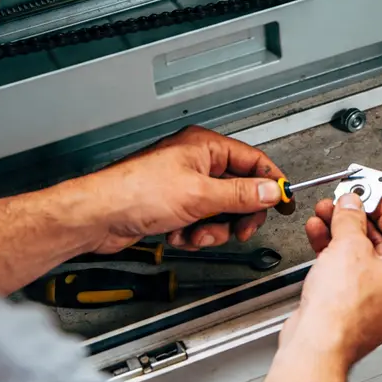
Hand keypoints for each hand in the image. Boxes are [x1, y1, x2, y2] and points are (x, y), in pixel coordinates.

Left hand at [75, 125, 287, 252]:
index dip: (271, 182)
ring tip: (195, 232)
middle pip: (238, 189)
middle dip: (236, 215)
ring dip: (211, 229)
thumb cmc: (135, 192)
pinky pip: (199, 221)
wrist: (97, 216)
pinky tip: (177, 234)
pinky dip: (193, 233)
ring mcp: (183, 184)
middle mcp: (196, 162)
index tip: (284, 201)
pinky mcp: (172, 205)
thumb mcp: (200, 196)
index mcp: (205, 147)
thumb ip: (241, 195)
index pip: (253, 161)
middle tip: (238, 229)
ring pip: (219, 211)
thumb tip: (271, 191)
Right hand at [281, 194, 381, 369]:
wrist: (316, 344)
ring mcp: (376, 305)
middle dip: (356, 220)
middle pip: (380, 244)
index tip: (370, 195)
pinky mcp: (353, 311)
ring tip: (325, 214)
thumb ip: (351, 218)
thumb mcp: (349, 245)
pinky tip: (318, 235)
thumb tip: (351, 204)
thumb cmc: (343, 310)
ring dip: (341, 233)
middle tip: (343, 203)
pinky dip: (333, 254)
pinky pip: (347, 274)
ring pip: (360, 259)